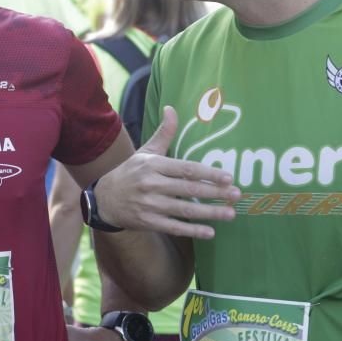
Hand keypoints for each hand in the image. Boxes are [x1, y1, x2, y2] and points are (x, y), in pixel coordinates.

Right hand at [95, 106, 239, 238]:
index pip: (185, 169)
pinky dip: (193, 231)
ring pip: (184, 210)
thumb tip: (171, 108)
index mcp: (153, 165)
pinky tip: (210, 232)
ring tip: (231, 214)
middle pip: (188, 189)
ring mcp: (149, 205)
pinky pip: (174, 227)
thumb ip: (163, 133)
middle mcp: (151, 184)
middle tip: (238, 195)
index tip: (228, 177)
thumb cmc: (130, 172)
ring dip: (210, 213)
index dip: (208, 173)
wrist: (104, 199)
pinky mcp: (148, 222)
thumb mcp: (145, 152)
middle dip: (215, 193)